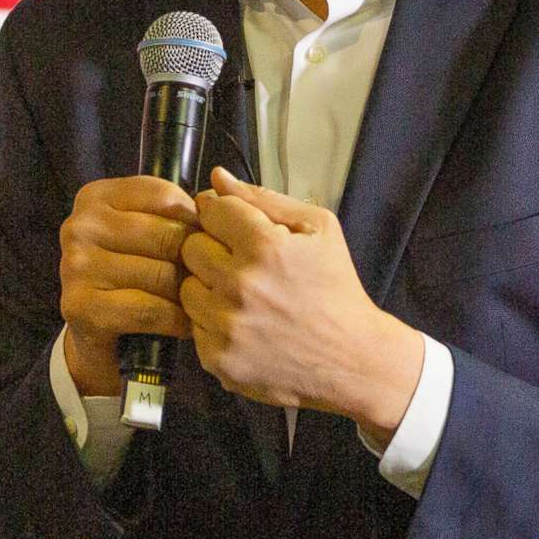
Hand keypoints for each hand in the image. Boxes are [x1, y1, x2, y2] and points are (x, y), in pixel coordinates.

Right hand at [58, 175, 196, 396]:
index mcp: (96, 197)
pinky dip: (176, 320)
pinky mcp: (81, 306)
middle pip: (166, 236)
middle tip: (210, 279)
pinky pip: (150, 310)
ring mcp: (76, 266)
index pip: (166, 196)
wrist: (93, 333)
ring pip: (162, 274)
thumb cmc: (131, 277)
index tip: (205, 242)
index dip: (196, 221)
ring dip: (189, 294)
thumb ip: (175, 211)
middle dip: (195, 261)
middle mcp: (79, 226)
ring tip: (199, 301)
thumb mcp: (146, 234)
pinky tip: (184, 324)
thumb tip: (215, 200)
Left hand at [179, 167, 423, 443]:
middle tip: (243, 263)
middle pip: (190, 247)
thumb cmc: (336, 288)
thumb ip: (263, 198)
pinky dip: (213, 323)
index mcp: (266, 247)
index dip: (225, 215)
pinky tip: (244, 324)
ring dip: (209, 287)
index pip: (211, 209)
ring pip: (186, 288)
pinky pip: (193, 327)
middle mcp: (240, 286)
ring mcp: (227, 327)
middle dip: (214, 249)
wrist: (352, 360)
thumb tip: (217, 177)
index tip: (238, 228)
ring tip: (244, 296)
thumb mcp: (318, 228)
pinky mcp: (218, 360)